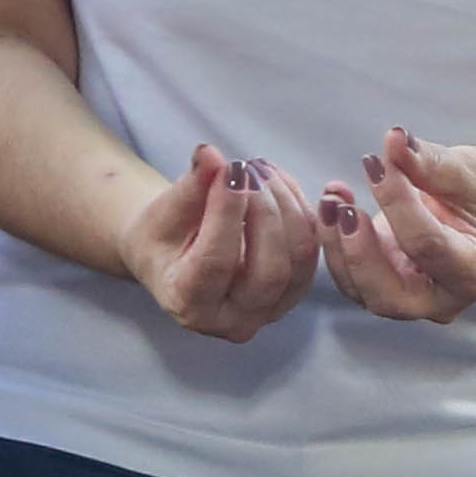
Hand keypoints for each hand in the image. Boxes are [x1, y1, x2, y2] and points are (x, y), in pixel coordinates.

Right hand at [124, 143, 320, 341]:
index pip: (216, 262)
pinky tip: (278, 180)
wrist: (174, 256)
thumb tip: (211, 155)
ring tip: (258, 167)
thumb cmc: (162, 238)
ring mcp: (270, 311)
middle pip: (270, 270)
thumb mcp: (162, 214)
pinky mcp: (294, 292)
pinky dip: (301, 208)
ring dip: (287, 204)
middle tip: (247, 167)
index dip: (227, 212)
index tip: (230, 168)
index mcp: (190, 305)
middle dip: (265, 211)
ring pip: (301, 258)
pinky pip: (312, 249)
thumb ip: (189, 188)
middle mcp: (233, 321)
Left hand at [317, 127, 475, 323]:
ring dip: (337, 245)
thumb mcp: (470, 171)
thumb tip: (395, 139)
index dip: (395, 203)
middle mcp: (443, 297)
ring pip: (361, 290)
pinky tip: (335, 201)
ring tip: (332, 198)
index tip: (375, 162)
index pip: (425, 245)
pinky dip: (335, 242)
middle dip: (358, 252)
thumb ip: (430, 161)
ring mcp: (413, 296)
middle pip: (388, 295)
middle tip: (344, 208)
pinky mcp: (388, 282)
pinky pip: (352, 275)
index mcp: (474, 272)